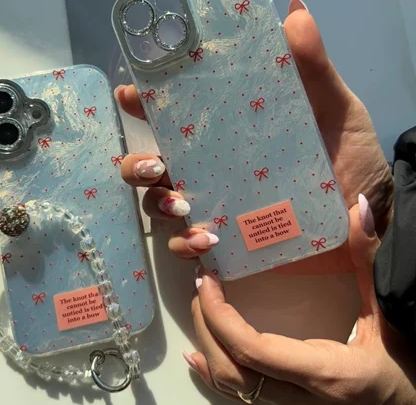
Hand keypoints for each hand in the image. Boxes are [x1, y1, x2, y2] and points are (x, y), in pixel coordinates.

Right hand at [116, 0, 393, 273]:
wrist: (375, 221)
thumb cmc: (351, 162)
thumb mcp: (335, 111)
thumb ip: (313, 69)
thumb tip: (294, 11)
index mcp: (228, 135)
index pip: (176, 117)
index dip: (145, 105)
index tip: (129, 94)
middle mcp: (213, 170)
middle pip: (153, 166)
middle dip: (137, 165)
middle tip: (154, 164)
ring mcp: (217, 208)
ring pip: (160, 207)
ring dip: (158, 205)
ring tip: (182, 206)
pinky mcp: (229, 245)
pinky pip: (188, 248)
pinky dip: (185, 245)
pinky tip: (205, 241)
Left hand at [184, 198, 415, 403]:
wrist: (414, 402)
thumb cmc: (406, 360)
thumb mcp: (388, 309)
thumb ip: (369, 258)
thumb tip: (359, 207)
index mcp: (323, 371)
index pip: (252, 350)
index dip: (220, 316)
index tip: (207, 281)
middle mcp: (301, 398)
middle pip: (232, 370)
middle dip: (206, 326)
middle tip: (203, 286)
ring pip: (233, 387)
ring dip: (207, 345)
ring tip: (202, 306)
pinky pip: (243, 396)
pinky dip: (214, 372)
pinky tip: (198, 354)